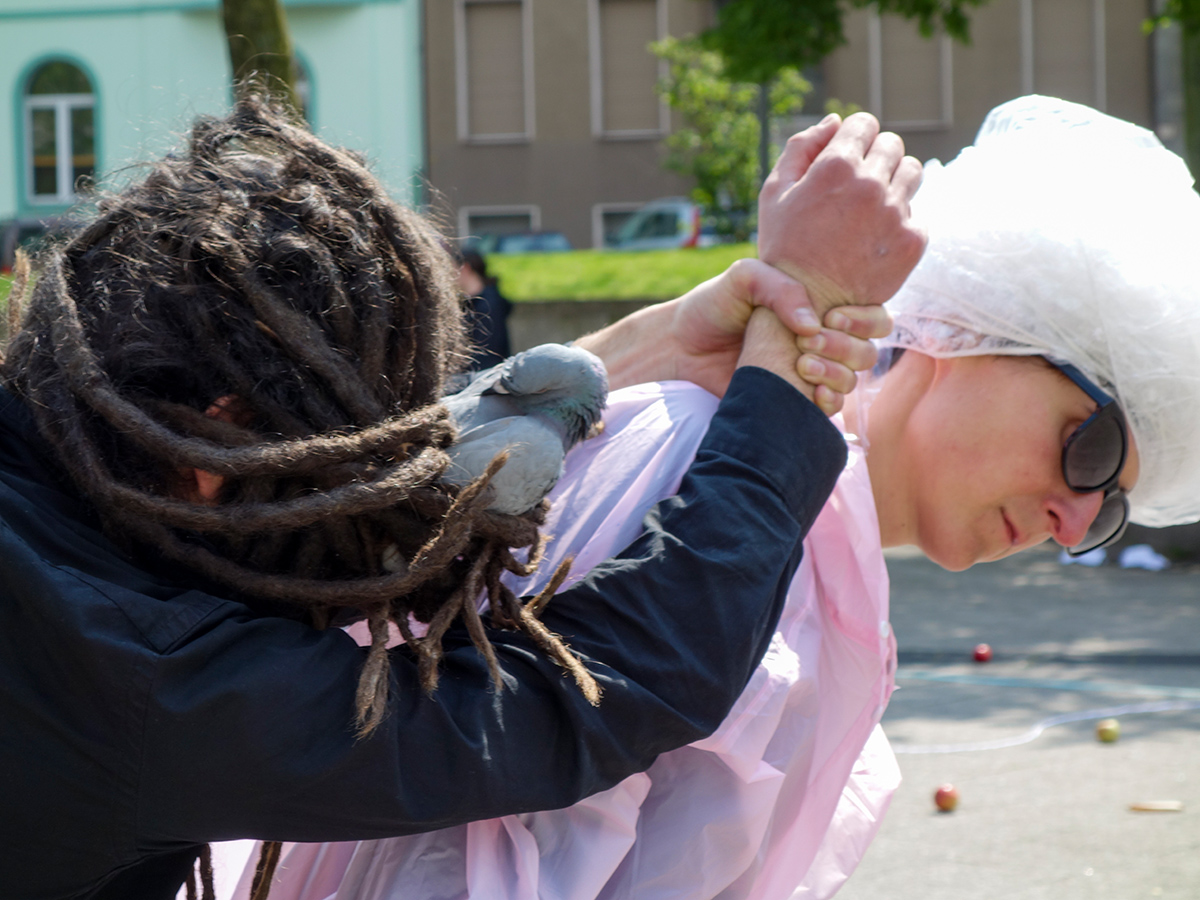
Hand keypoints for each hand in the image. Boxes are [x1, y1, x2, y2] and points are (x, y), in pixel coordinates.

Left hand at [576, 260, 888, 409]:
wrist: (681, 350)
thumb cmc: (712, 307)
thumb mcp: (743, 280)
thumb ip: (780, 287)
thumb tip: (812, 324)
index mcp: (820, 308)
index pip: (871, 315)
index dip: (863, 319)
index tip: (829, 319)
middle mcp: (823, 341)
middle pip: (867, 350)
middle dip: (847, 347)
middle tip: (807, 343)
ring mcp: (811, 373)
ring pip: (852, 380)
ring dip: (836, 374)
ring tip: (801, 365)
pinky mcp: (795, 401)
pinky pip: (830, 408)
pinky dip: (828, 402)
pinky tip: (809, 393)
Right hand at [758, 112, 925, 317]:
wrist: (808, 306)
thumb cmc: (785, 249)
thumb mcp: (775, 194)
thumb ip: (801, 147)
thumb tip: (836, 121)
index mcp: (835, 166)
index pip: (865, 123)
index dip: (855, 137)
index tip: (849, 156)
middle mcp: (870, 184)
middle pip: (892, 144)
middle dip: (876, 157)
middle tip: (859, 185)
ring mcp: (895, 213)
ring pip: (912, 172)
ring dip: (894, 182)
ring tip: (872, 208)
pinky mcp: (913, 240)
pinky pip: (917, 213)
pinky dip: (900, 221)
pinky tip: (877, 239)